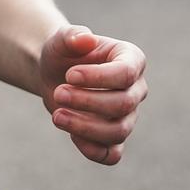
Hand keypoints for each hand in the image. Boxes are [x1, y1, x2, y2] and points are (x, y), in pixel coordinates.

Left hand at [38, 25, 146, 165]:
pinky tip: (70, 135)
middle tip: (58, 93)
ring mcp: (127, 116)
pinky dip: (92, 150)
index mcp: (131, 59)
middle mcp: (135, 89)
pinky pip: (111, 154)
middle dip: (87, 102)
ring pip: (118, 131)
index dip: (98, 78)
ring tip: (56, 115)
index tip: (69, 75)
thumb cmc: (63, 53)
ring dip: (85, 127)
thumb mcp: (61, 40)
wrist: (54, 74)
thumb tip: (85, 38)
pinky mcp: (113, 138)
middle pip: (123, 104)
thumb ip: (71, 35)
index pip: (126, 73)